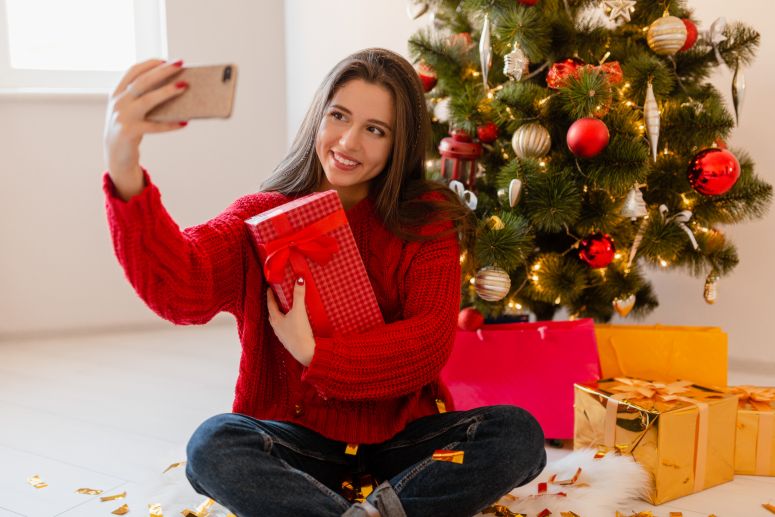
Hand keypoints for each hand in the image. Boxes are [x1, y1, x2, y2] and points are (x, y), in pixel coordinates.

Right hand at [103, 58, 188, 199]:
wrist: (116, 155)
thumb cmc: (130, 128)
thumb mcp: (132, 110)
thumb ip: (145, 98)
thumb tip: (176, 87)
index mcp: (118, 93)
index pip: (133, 71)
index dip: (150, 64)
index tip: (166, 59)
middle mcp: (118, 102)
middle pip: (142, 82)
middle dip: (162, 71)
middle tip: (180, 64)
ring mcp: (122, 117)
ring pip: (147, 100)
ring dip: (167, 92)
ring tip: (184, 87)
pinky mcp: (129, 132)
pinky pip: (154, 126)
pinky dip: (170, 125)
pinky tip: (184, 123)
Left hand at [267, 277, 315, 365]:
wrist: (306, 353)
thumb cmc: (300, 332)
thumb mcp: (299, 311)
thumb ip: (299, 295)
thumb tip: (299, 280)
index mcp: (276, 320)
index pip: (270, 304)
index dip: (270, 295)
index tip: (270, 288)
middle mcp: (277, 328)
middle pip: (273, 314)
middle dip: (275, 305)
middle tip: (278, 297)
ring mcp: (283, 335)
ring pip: (279, 322)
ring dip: (281, 314)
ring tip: (286, 308)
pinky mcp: (290, 341)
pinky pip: (285, 328)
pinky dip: (287, 322)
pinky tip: (294, 322)